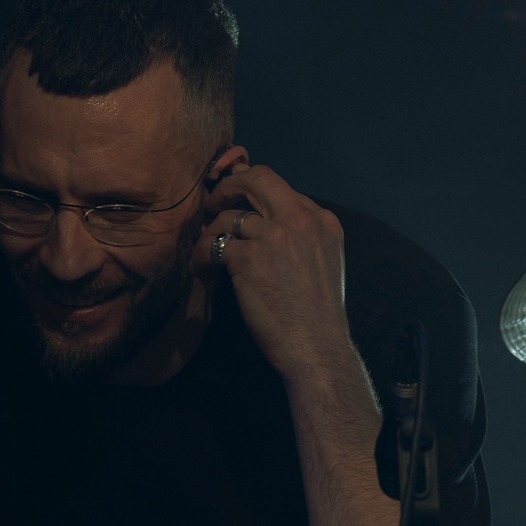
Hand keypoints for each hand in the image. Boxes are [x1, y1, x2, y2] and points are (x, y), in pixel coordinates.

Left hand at [195, 158, 357, 383]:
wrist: (317, 347)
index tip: (239, 201)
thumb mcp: (323, 261)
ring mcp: (274, 236)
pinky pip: (214, 243)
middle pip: (258, 179)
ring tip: (206, 249)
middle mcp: (301, 220)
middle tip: (213, 202)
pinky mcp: (249, 257)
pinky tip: (202, 269)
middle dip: (229, 185)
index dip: (255, 191)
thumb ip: (301, 236)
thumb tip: (266, 223)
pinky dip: (202, 255)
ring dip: (211, 230)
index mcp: (323, 220)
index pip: (283, 188)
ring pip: (229, 215)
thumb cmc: (318, 315)